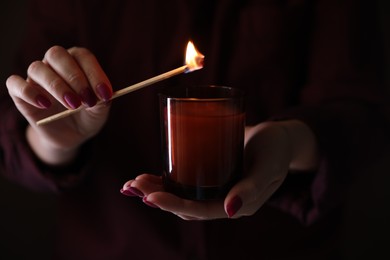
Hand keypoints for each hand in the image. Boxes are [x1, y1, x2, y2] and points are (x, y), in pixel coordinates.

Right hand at [6, 46, 112, 164]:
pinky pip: (15, 84)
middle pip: (57, 55)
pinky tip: (45, 105)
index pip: (83, 56)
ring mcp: (36, 77)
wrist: (71, 136)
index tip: (105, 94)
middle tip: (87, 100)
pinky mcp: (20, 93)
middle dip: (74, 77)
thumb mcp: (100, 112)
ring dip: (57, 86)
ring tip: (73, 106)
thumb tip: (102, 95)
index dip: (94, 73)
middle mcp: (54, 64)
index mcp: (77, 62)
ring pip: (37, 68)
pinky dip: (29, 92)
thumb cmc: (88, 117)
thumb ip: (102, 101)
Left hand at [121, 121, 314, 219]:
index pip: (200, 210)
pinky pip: (186, 181)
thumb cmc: (276, 151)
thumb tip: (230, 211)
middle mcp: (222, 200)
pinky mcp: (210, 174)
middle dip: (158, 197)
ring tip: (133, 183)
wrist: (279, 138)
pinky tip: (150, 174)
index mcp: (236, 205)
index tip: (150, 197)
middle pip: (185, 205)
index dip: (174, 205)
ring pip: (182, 195)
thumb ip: (252, 188)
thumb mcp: (267, 167)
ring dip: (156, 190)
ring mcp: (215, 188)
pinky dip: (166, 179)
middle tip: (133, 185)